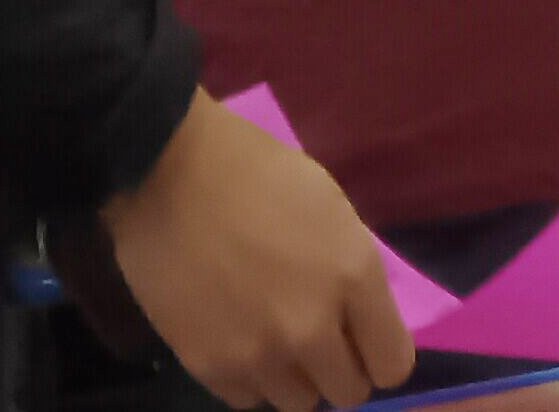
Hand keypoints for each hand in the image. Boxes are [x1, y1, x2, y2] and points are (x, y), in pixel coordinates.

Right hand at [104, 93, 412, 410]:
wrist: (166, 169)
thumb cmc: (256, 172)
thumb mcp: (329, 207)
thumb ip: (351, 273)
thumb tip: (358, 321)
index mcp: (352, 276)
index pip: (393, 365)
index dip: (379, 352)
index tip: (361, 337)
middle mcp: (312, 327)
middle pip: (348, 393)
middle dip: (339, 367)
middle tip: (316, 337)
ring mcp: (258, 353)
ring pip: (298, 402)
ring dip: (293, 376)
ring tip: (271, 336)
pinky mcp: (208, 366)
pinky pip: (247, 399)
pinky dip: (248, 378)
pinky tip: (236, 338)